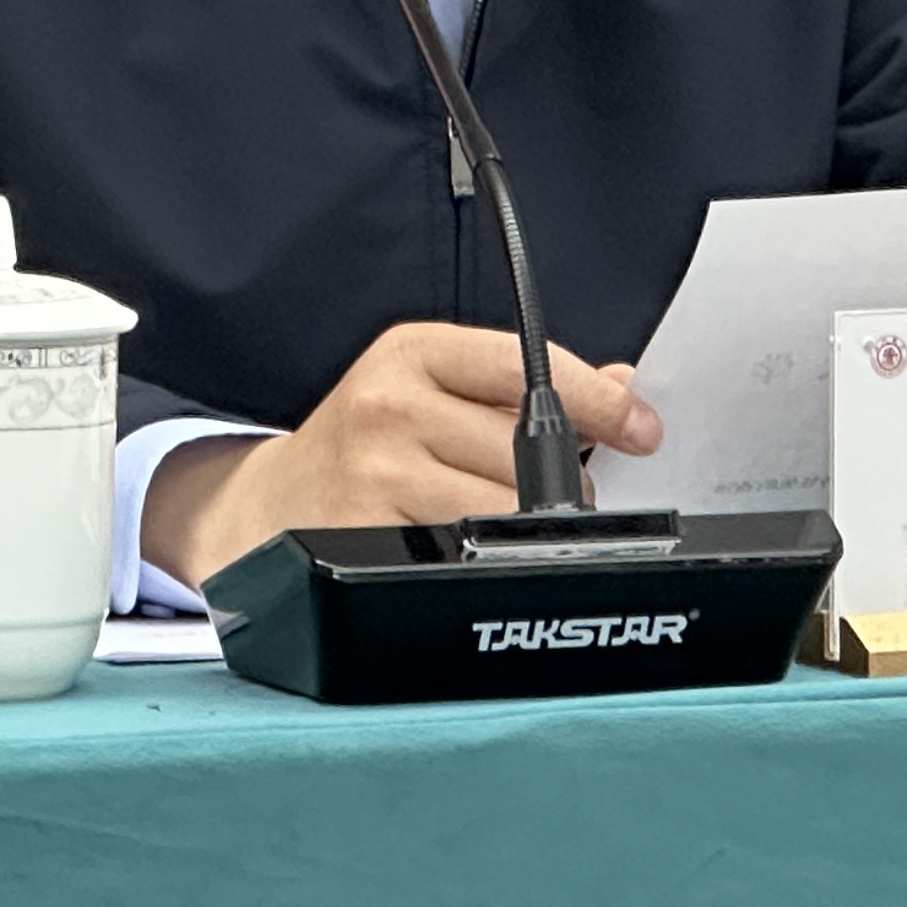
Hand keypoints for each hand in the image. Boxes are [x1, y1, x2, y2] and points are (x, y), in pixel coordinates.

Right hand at [139, 322, 663, 588]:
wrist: (265, 509)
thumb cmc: (360, 447)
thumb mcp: (428, 390)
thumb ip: (518, 386)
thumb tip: (620, 383)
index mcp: (412, 352)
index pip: (524, 365)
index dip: (596, 399)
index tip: (641, 425)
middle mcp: (390, 401)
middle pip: (524, 446)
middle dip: (562, 480)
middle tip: (556, 495)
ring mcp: (378, 468)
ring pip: (503, 504)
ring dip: (527, 525)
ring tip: (503, 522)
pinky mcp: (370, 531)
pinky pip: (464, 549)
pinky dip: (482, 554)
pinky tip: (462, 544)